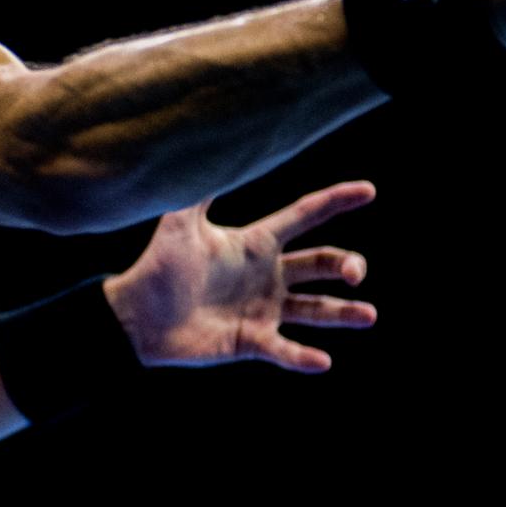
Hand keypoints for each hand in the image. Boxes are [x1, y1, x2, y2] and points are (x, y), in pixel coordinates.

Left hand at [103, 181, 378, 372]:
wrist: (136, 315)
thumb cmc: (157, 266)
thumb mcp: (179, 223)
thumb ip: (197, 188)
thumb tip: (211, 144)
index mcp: (256, 243)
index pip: (305, 216)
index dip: (336, 201)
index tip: (368, 190)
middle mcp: (267, 275)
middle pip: (321, 264)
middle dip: (346, 264)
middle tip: (356, 272)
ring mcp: (263, 309)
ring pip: (316, 310)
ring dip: (343, 312)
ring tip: (369, 314)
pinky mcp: (251, 341)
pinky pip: (284, 351)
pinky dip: (303, 357)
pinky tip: (322, 361)